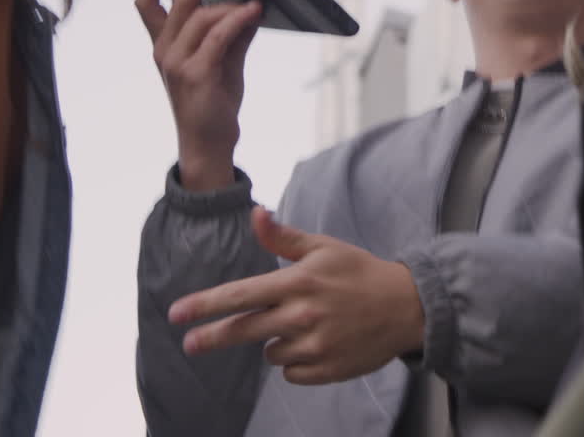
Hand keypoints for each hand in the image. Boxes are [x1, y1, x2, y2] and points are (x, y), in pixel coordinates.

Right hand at [136, 0, 261, 190]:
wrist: (210, 145)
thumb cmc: (214, 103)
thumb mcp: (224, 61)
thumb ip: (233, 33)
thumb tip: (251, 3)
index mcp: (163, 45)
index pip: (145, 3)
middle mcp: (163, 51)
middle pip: (175, 1)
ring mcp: (176, 64)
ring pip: (200, 16)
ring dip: (230, 4)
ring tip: (254, 2)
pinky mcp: (196, 75)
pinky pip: (217, 36)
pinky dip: (237, 19)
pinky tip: (254, 11)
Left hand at [169, 206, 425, 384]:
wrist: (407, 307)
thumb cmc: (360, 272)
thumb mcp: (324, 247)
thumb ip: (283, 237)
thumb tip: (254, 212)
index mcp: (298, 282)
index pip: (240, 295)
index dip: (205, 305)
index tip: (176, 314)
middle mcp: (302, 316)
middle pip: (243, 331)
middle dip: (211, 338)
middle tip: (190, 344)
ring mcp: (315, 346)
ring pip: (270, 352)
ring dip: (274, 341)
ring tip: (304, 325)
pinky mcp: (327, 369)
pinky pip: (291, 372)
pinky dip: (296, 361)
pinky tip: (316, 343)